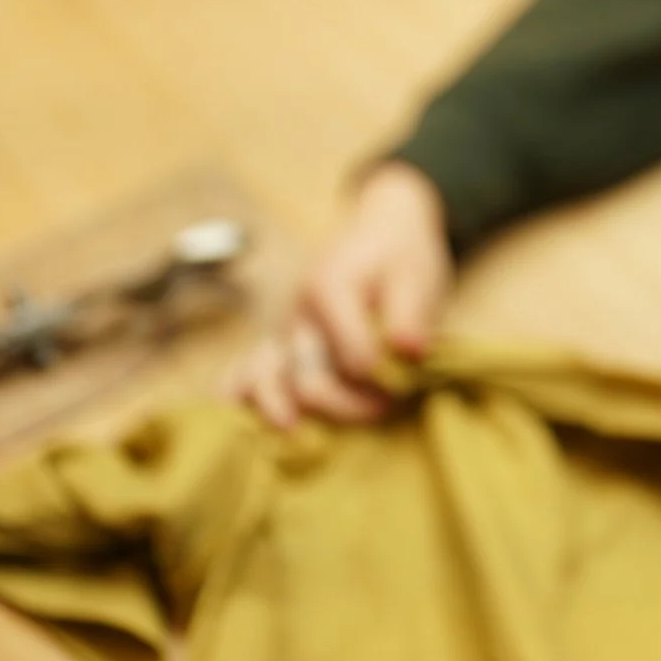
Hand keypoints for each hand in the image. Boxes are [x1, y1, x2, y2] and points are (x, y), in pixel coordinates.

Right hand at [227, 161, 453, 426]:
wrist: (381, 229)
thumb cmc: (400, 255)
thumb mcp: (416, 274)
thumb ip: (411, 314)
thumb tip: (409, 351)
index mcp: (328, 290)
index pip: (350, 356)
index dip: (379, 379)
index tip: (405, 385)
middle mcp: (298, 313)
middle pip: (306, 378)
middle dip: (345, 406)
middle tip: (385, 409)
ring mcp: (285, 330)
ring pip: (262, 377)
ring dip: (279, 408)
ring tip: (293, 431)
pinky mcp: (281, 345)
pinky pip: (247, 372)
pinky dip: (244, 397)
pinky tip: (249, 426)